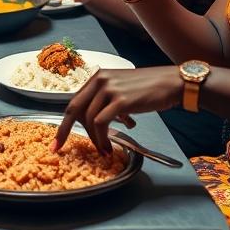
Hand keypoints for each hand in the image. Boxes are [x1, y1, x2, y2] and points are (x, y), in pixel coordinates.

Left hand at [54, 67, 182, 154]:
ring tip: (103, 151)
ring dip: (94, 140)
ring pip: (89, 119)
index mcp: (98, 78)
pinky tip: (110, 149)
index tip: (57, 139)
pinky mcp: (121, 100)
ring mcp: (110, 89)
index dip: (64, 122)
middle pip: (74, 109)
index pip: (74, 102)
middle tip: (59, 148)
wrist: (172, 83)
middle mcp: (100, 80)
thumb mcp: (121, 90)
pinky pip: (102, 123)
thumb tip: (96, 123)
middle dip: (64, 131)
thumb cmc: (149, 89)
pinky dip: (102, 139)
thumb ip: (106, 101)